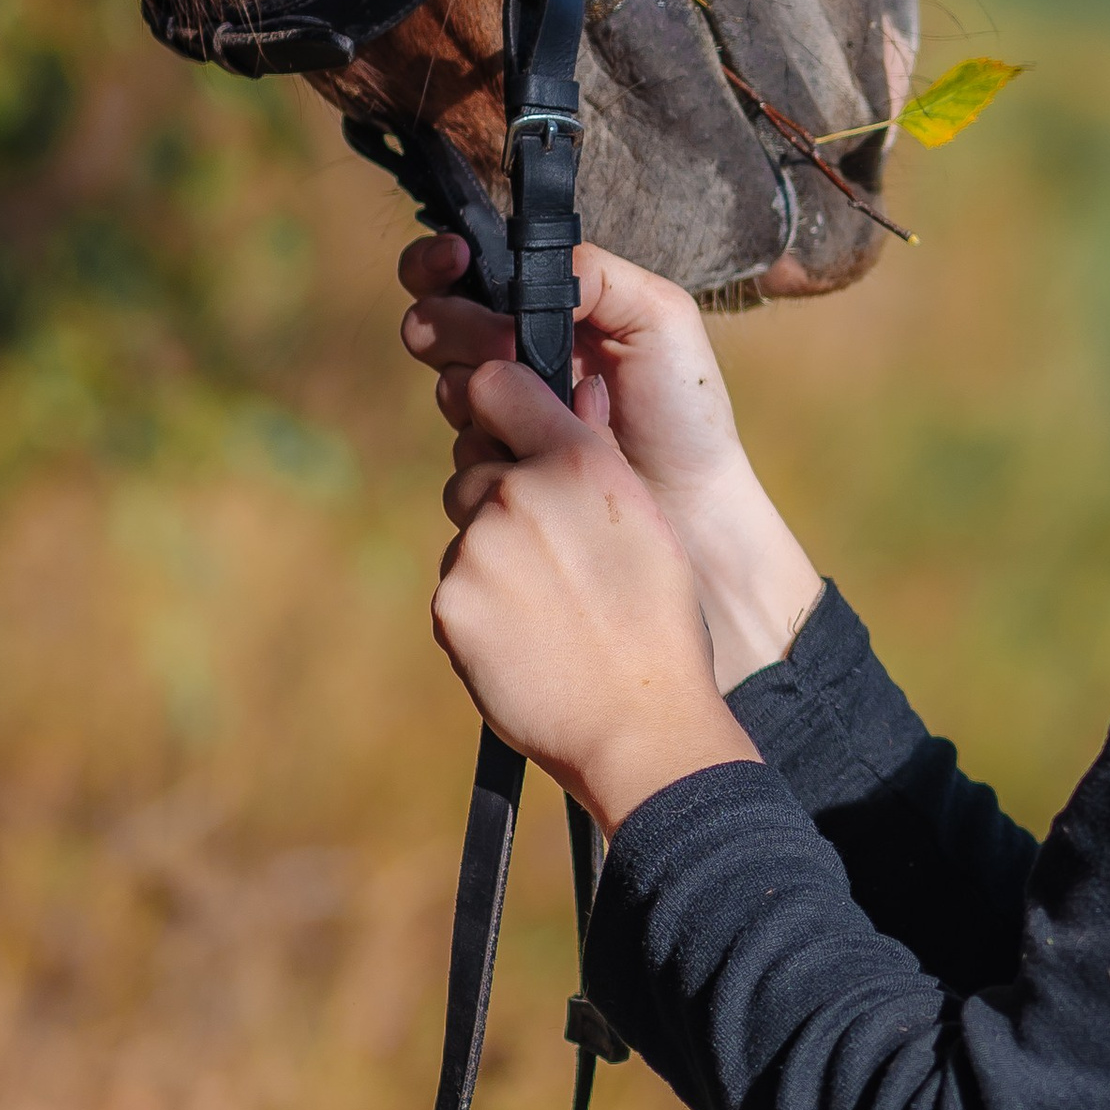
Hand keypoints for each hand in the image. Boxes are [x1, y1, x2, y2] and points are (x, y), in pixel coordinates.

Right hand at [399, 233, 821, 684]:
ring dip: (489, 394)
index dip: (440, 262)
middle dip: (462, 327)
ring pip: (449, 392)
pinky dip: (503, 452)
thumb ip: (595, 273)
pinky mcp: (496, 480)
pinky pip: (463, 460)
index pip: (461, 272)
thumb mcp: (659, 318)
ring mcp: (499, 423)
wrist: (693, 510)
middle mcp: (511, 363)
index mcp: (543, 313)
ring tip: (560, 407)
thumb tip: (526, 267)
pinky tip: (551, 457)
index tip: (457, 259)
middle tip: (509, 345)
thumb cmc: (685, 412)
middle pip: (433, 325)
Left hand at [430, 360, 762, 834]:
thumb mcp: (646, 522)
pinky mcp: (450, 605)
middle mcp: (517, 493)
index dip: (500, 405)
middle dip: (501, 503)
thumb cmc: (659, 623)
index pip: (496, 386)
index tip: (511, 430)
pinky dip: (482, 611)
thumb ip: (600, 448)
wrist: (638, 723)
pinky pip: (456, 590)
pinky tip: (528, 640)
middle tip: (555, 560)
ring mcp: (476, 550)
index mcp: (574, 461)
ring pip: (467, 537)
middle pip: (474, 472)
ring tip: (551, 611)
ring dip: (494, 562)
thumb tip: (583, 388)